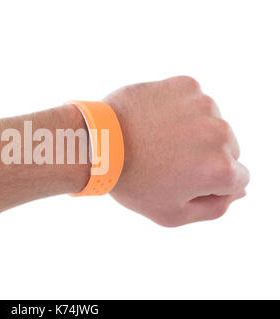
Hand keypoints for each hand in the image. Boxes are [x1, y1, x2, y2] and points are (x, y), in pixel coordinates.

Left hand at [105, 76, 248, 226]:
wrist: (97, 143)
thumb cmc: (131, 182)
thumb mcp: (171, 214)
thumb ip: (214, 208)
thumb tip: (239, 191)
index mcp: (221, 170)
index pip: (237, 179)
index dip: (210, 184)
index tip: (182, 180)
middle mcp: (220, 134)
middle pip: (228, 150)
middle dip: (205, 158)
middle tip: (167, 162)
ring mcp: (205, 106)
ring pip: (212, 124)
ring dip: (193, 132)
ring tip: (158, 140)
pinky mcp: (187, 85)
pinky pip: (194, 102)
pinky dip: (180, 110)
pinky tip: (155, 121)